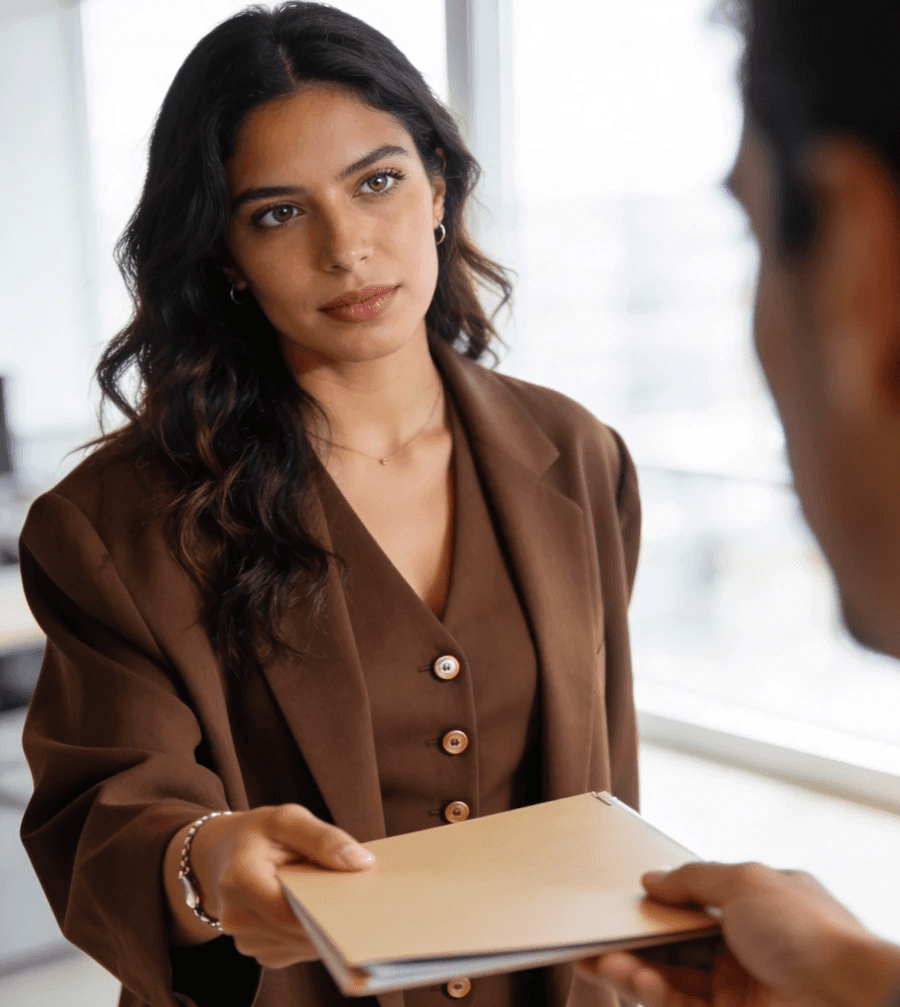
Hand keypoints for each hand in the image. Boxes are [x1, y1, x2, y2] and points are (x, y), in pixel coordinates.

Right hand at [165, 804, 373, 968]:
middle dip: (333, 917)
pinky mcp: (259, 950)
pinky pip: (297, 949)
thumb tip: (361, 862)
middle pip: (297, 932)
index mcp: (239, 880)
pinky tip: (322, 909)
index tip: (360, 895)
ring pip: (301, 944)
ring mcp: (245, 940)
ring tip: (341, 897)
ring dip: (326, 926)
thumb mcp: (287, 819)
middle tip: (364, 897)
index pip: (289, 912)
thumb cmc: (259, 834)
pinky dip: (315, 932)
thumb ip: (323, 838)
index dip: (327, 909)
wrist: (223, 854)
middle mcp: (236, 918)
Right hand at [578, 862, 899, 1006]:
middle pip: (674, 940)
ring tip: (599, 959)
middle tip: (590, 936)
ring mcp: (737, 985)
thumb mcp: (745, 882)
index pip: (690, 900)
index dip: (653, 902)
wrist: (851, 999)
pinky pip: (680, 1001)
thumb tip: (651, 879)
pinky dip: (651, 990)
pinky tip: (629, 977)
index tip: (616, 903)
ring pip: (671, 974)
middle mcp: (743, 944)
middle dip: (632, 938)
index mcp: (753, 903)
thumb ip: (691, 880)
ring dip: (632, 966)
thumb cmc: (808, 931)